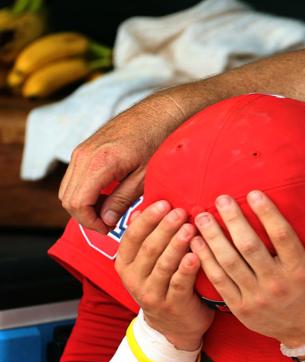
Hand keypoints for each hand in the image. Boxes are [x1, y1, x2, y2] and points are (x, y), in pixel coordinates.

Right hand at [59, 95, 184, 232]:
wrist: (161, 112)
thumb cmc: (160, 143)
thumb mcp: (146, 177)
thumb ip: (123, 199)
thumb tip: (106, 219)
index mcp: (99, 163)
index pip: (77, 203)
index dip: (90, 222)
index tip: (109, 230)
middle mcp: (83, 155)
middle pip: (67, 198)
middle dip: (85, 216)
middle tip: (110, 225)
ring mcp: (81, 150)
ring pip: (68, 188)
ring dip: (84, 205)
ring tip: (111, 213)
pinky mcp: (85, 148)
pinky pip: (75, 177)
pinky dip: (85, 192)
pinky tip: (108, 197)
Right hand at [114, 199, 210, 350]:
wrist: (175, 326)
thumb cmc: (166, 285)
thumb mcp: (149, 263)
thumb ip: (147, 239)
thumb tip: (145, 206)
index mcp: (126, 264)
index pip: (133, 236)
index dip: (148, 219)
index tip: (164, 203)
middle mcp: (134, 279)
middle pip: (149, 248)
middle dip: (165, 228)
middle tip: (181, 211)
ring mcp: (152, 294)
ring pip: (163, 264)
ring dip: (177, 245)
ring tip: (191, 228)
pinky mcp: (172, 306)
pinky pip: (179, 284)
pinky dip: (187, 268)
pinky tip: (197, 255)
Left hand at [189, 191, 304, 347]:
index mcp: (302, 270)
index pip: (281, 235)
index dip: (266, 212)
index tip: (253, 193)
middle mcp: (278, 284)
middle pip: (249, 246)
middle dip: (232, 219)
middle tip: (222, 199)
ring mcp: (257, 298)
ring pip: (229, 262)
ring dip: (213, 237)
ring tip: (202, 217)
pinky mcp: (242, 309)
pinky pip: (219, 281)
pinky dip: (205, 260)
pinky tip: (197, 242)